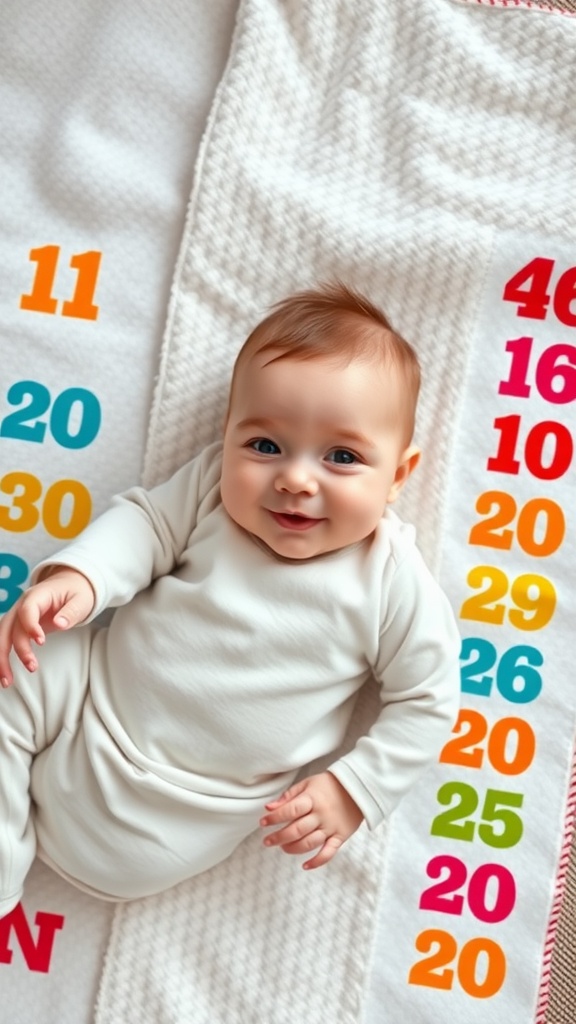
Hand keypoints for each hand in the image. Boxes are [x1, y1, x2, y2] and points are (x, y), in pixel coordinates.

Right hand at [0, 568, 94, 686]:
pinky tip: (5, 675)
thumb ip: (71, 612)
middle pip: (8, 627)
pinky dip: (2, 658)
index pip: (27, 611)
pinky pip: (6, 641)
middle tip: (31, 668)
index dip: (31, 626)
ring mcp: (18, 615)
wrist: (70, 583)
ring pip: (2, 637)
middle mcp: (22, 605)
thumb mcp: (81, 599)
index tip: (41, 642)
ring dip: (1, 659)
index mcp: (37, 595)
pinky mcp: (18, 626)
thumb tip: (60, 624)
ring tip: (8, 682)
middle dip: (11, 650)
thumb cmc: (77, 591)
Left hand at [260, 771, 363, 869]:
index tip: (263, 822)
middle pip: (297, 830)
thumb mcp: (308, 783)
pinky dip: (317, 861)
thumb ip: (289, 796)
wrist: (358, 787)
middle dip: (279, 837)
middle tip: (267, 841)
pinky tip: (305, 866)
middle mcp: (321, 815)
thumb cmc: (329, 784)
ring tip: (282, 848)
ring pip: (309, 843)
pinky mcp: (341, 837)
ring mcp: (331, 827)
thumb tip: (269, 807)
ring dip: (293, 848)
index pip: (290, 810)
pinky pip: (329, 853)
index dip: (275, 818)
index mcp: (312, 799)